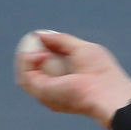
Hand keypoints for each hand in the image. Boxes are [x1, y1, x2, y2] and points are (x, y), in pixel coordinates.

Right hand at [14, 31, 130, 129]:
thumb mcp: (81, 49)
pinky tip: (41, 55)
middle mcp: (54, 92)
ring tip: (42, 51)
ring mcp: (46, 94)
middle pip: (31, 72)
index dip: (40, 51)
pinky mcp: (41, 93)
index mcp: (65, 83)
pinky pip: (25, 74)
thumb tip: (40, 34)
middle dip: (29, 55)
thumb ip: (62, 41)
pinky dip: (28, 61)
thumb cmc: (101, 72)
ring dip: (27, 57)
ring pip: (24, 74)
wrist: (106, 91)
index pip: (45, 68)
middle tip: (35, 42)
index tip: (42, 39)